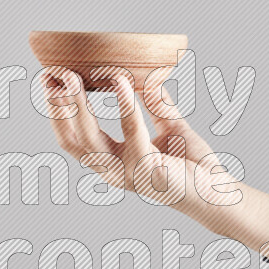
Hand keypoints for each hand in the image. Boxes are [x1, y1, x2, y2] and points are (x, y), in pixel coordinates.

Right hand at [40, 66, 268, 253]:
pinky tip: (121, 81)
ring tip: (74, 77)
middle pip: (73, 139)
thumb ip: (156, 103)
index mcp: (113, 162)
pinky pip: (132, 133)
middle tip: (51, 75)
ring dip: (78, 107)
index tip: (49, 81)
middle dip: (57, 107)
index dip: (57, 112)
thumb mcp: (170, 126)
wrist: (219, 193)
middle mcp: (114, 172)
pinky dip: (125, 105)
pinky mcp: (148, 171)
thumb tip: (147, 74)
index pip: (74, 138)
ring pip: (90, 139)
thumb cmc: (194, 166)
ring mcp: (128, 174)